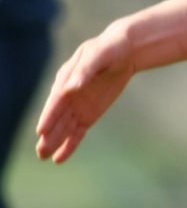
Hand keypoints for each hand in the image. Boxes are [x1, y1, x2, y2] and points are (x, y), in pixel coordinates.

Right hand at [36, 26, 135, 163]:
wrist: (124, 52)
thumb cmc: (109, 49)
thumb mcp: (99, 55)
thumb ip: (85, 71)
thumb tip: (69, 88)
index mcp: (66, 79)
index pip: (57, 100)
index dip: (49, 115)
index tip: (42, 130)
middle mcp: (68, 96)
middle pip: (57, 118)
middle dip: (49, 134)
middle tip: (41, 151)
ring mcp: (77, 107)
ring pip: (65, 127)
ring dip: (55, 142)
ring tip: (44, 156)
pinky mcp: (88, 115)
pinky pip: (78, 132)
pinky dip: (70, 144)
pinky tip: (60, 158)